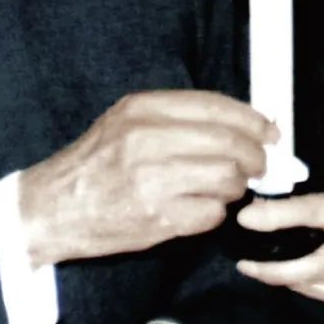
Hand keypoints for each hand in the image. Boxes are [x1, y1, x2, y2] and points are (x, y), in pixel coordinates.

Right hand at [20, 90, 276, 265]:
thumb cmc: (95, 165)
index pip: (215, 107)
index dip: (251, 120)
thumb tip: (240, 123)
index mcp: (141, 109)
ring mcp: (153, 179)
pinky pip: (212, 213)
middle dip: (255, 157)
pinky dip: (214, 213)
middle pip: (230, 143)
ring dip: (235, 187)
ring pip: (227, 178)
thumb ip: (177, 119)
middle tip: (258, 166)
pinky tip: (198, 209)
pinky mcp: (158, 216)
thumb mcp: (126, 122)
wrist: (54, 207)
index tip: (269, 131)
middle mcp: (147, 139)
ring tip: (220, 188)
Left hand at [236, 190, 323, 306]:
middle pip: (306, 267)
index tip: (243, 220)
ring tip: (266, 266)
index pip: (311, 211)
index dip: (275, 216)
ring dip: (286, 278)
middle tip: (246, 265)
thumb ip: (302, 207)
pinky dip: (305, 286)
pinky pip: (323, 296)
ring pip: (311, 286)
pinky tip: (296, 277)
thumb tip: (253, 214)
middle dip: (270, 270)